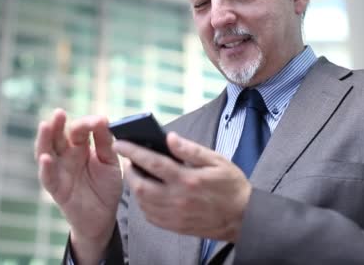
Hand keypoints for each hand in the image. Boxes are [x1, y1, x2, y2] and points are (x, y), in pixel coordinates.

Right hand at [34, 109, 121, 262]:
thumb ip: (105, 142)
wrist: (104, 216)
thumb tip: (103, 119)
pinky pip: (48, 177)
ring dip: (44, 139)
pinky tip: (46, 158)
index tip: (100, 121)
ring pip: (46, 152)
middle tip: (60, 113)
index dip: (87, 124)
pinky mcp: (56, 188)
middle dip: (57, 124)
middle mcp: (66, 156)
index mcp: (80, 147)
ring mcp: (59, 171)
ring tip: (45, 126)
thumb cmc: (105, 186)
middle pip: (58, 136)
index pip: (79, 130)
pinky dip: (46, 167)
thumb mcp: (110, 162)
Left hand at [115, 132, 251, 241]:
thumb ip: (191, 149)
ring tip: (138, 174)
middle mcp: (178, 199)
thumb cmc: (231, 185)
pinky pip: (150, 216)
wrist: (243, 217)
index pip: (152, 163)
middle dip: (129, 171)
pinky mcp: (175, 226)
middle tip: (130, 160)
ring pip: (142, 202)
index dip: (133, 152)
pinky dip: (143, 203)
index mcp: (187, 179)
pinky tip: (148, 192)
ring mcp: (175, 215)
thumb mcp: (216, 160)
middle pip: (140, 185)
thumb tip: (169, 138)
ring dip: (135, 186)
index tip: (120, 143)